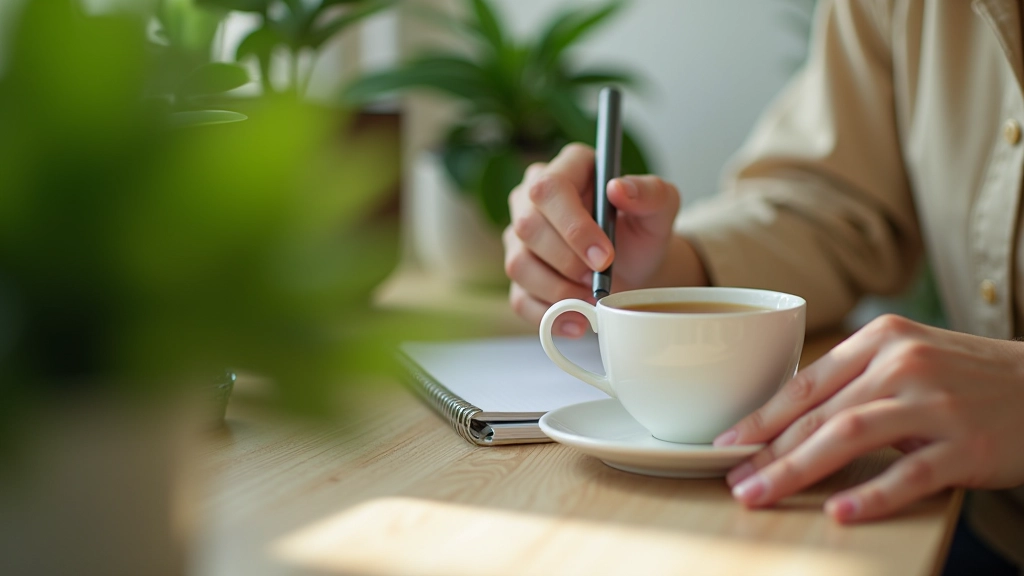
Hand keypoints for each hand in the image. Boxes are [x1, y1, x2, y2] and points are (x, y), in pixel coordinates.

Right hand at [503, 143, 705, 335]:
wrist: (635, 265)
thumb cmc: (642, 229)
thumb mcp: (660, 208)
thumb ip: (650, 192)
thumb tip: (618, 189)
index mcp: (567, 168)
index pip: (549, 189)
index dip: (573, 226)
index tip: (604, 256)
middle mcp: (532, 197)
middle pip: (527, 227)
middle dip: (567, 262)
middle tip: (599, 280)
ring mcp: (519, 235)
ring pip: (518, 264)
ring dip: (558, 290)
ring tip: (592, 298)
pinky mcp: (520, 271)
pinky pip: (519, 298)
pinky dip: (549, 315)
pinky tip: (577, 321)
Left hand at [714, 314, 1023, 521]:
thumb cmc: (966, 378)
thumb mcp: (909, 360)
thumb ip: (854, 381)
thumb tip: (784, 420)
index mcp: (882, 339)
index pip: (806, 382)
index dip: (761, 417)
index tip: (724, 443)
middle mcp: (903, 363)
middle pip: (820, 412)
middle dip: (767, 450)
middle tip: (733, 480)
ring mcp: (936, 403)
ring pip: (850, 435)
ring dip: (797, 469)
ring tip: (761, 494)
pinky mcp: (967, 444)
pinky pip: (909, 473)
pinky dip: (871, 494)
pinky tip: (839, 512)